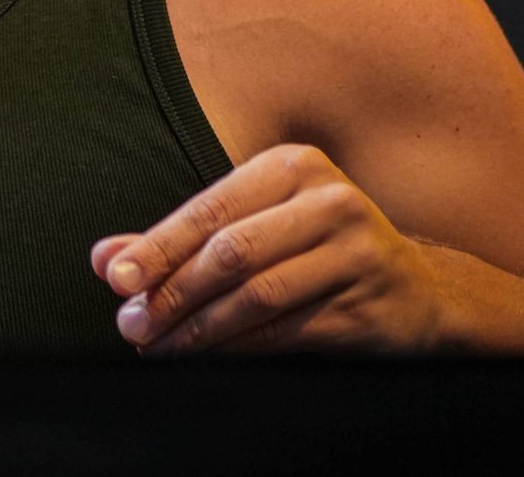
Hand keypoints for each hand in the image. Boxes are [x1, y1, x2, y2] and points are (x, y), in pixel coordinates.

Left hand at [91, 143, 446, 354]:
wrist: (417, 290)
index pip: (210, 211)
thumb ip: (177, 241)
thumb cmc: (314, 248)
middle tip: (133, 326)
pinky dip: (237, 348)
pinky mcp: (370, 306)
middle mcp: (330, 202)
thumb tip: (105, 259)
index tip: (117, 281)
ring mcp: (358, 254)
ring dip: (198, 328)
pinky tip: (204, 358)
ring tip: (159, 346)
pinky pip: (288, 332)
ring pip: (258, 296)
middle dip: (173, 294)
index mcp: (293, 166)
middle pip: (231, 253)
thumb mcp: (251, 226)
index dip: (158, 248)